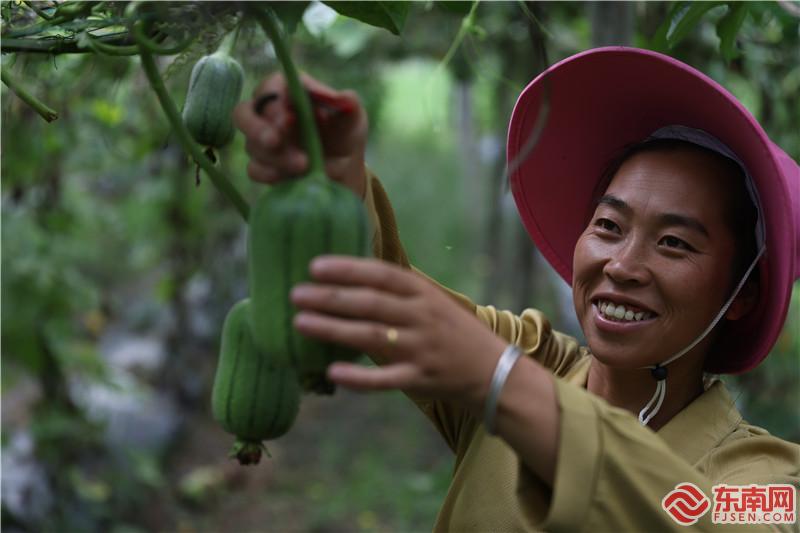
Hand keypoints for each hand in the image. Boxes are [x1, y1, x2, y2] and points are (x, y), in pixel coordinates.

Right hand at [232, 73, 368, 197]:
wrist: (344, 170)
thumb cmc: (345, 134)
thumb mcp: (353, 119)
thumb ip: (349, 105)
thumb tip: (345, 98)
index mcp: (288, 91)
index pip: (269, 87)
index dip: (275, 102)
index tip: (291, 118)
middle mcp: (268, 113)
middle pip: (243, 113)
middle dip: (257, 128)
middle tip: (275, 142)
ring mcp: (261, 140)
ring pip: (251, 145)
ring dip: (276, 156)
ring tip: (303, 165)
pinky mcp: (262, 165)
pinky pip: (254, 169)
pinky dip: (269, 174)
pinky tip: (285, 177)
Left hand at [290, 256, 507, 411]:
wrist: (493, 371)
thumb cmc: (451, 332)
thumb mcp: (431, 301)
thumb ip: (396, 292)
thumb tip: (347, 279)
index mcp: (423, 293)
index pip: (381, 274)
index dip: (347, 268)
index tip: (314, 266)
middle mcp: (422, 317)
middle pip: (370, 303)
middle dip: (330, 297)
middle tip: (295, 294)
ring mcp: (421, 348)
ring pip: (371, 337)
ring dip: (333, 329)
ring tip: (300, 323)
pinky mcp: (419, 379)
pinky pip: (384, 379)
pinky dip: (358, 377)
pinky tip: (331, 372)